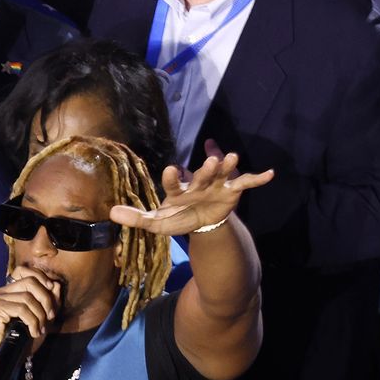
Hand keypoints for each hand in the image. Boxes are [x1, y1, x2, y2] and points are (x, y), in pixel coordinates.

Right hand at [0, 262, 61, 359]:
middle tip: (50, 317)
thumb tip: (56, 284)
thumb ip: (48, 301)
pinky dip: (32, 321)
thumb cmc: (22, 339)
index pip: (24, 270)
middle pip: (29, 281)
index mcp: (8, 290)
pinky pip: (21, 309)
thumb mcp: (41, 318)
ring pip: (27, 297)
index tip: (52, 291)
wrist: (6, 359)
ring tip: (40, 329)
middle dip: (45, 299)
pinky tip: (33, 332)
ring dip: (40, 315)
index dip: (41, 277)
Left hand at [109, 150, 275, 237]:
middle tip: (210, 160)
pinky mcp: (232, 190)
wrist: (201, 221)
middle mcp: (198, 182)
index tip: (172, 169)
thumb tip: (110, 214)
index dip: (173, 177)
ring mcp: (216, 185)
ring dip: (227, 166)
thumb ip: (136, 218)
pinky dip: (258, 178)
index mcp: (178, 189)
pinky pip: (246, 182)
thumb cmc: (177, 216)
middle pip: (202, 175)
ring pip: (223, 173)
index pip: (173, 182)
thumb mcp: (157, 222)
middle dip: (206, 169)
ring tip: (232, 157)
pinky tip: (270, 174)